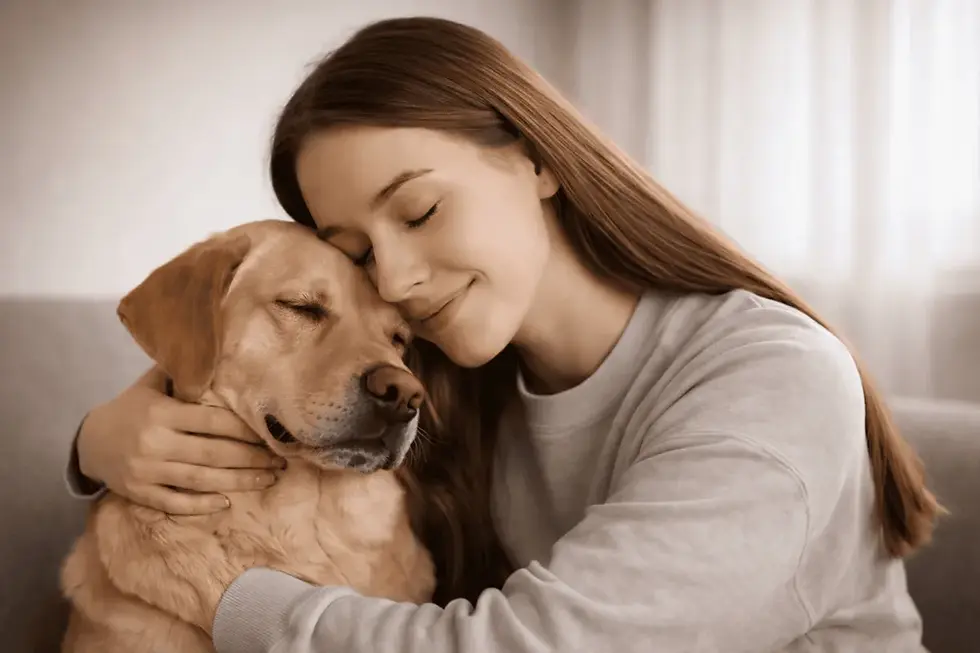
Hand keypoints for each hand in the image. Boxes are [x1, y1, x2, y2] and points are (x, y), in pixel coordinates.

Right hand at [77, 366, 283, 513]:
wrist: (89, 441)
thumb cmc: (132, 408)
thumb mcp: (152, 385)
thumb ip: (183, 373)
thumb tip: (219, 348)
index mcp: (162, 413)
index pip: (213, 422)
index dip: (245, 429)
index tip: (270, 433)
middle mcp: (156, 443)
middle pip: (214, 453)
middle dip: (252, 458)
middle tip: (281, 459)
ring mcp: (148, 471)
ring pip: (201, 480)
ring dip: (239, 482)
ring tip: (269, 478)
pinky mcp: (141, 493)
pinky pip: (175, 503)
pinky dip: (201, 505)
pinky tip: (227, 502)